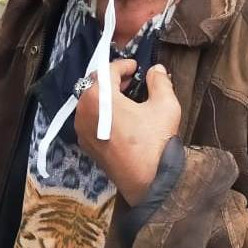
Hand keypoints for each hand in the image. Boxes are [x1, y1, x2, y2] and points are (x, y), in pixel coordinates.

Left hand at [76, 60, 181, 204]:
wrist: (149, 182)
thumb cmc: (155, 143)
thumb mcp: (165, 106)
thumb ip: (160, 82)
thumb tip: (156, 70)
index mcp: (98, 97)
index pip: (107, 70)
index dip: (123, 65)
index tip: (135, 66)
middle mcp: (83, 111)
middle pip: (94, 85)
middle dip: (112, 79)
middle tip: (131, 79)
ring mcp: (81, 129)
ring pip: (90, 102)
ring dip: (106, 96)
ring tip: (126, 96)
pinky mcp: (86, 144)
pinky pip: (90, 119)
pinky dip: (102, 112)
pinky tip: (120, 117)